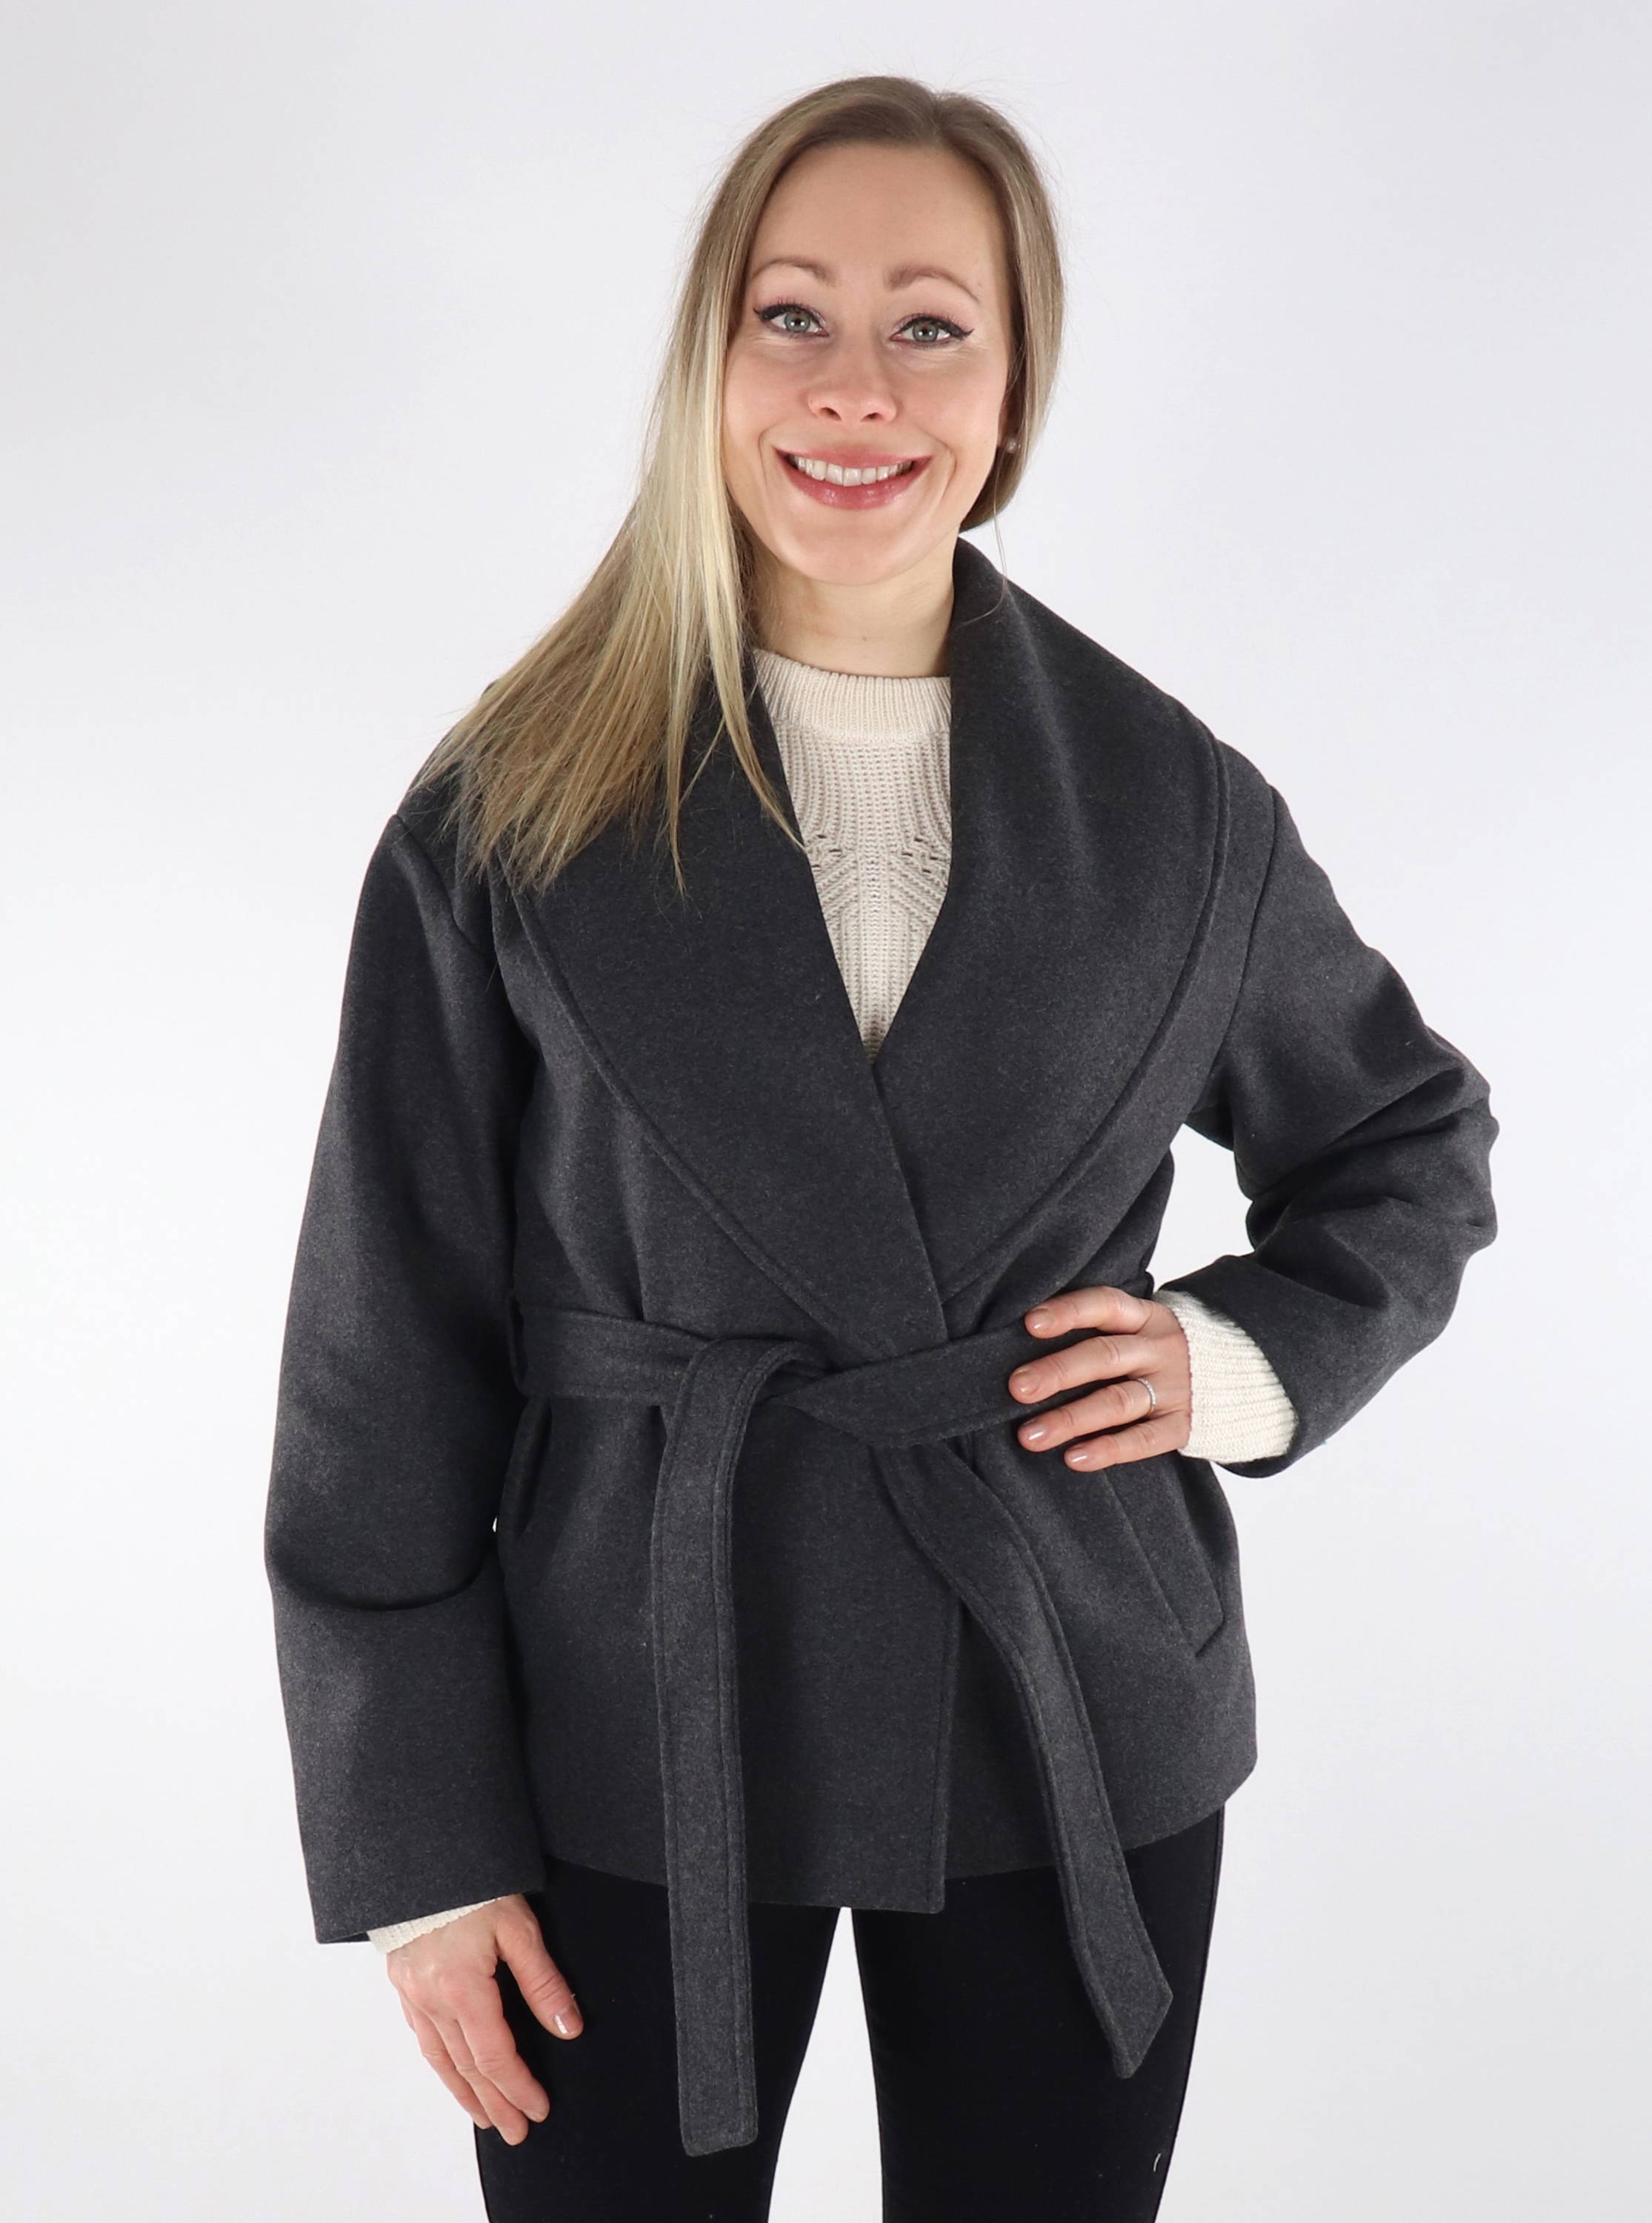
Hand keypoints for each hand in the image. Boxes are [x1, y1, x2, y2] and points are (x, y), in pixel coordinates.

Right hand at [384, 1894, 582, 2143]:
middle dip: (495, 2103)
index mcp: (462, 1988)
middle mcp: (431, 1998)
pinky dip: (440, 2063)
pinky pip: (423, 2036)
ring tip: (486, 2118)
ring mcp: (412, 1992)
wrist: (418, 1853)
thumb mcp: (518, 1926)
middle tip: (517, 2131)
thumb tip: (568, 2028)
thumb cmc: (472, 1882)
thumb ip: (543, 1981)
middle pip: (467, 2067)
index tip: (539, 2108)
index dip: (519, 2087)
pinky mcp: (402, 1981)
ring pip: (440, 2058)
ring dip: (465, 2092)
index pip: (495, 2056)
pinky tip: (451, 2072)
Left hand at [1008, 1286, 1191, 1467]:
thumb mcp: (1143, 1327)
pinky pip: (1144, 1440)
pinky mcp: (1185, 1425)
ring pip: (1117, 1402)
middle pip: (1105, 1357)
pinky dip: (1108, 1450)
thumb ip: (1100, 1332)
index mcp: (1146, 1317)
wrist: (1243, 1377)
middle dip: (1058, 1372)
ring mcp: (1175, 1388)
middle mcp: (1160, 1349)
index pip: (1106, 1305)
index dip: (1069, 1311)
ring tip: (1029, 1436)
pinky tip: (1073, 1458)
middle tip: (1016, 1388)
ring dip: (1070, 1419)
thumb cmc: (1162, 1351)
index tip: (1030, 1323)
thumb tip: (1024, 1343)